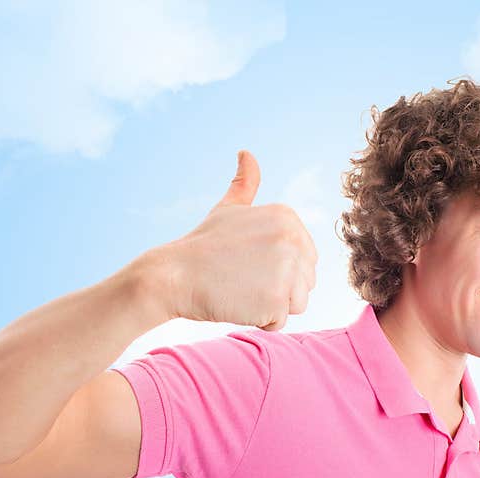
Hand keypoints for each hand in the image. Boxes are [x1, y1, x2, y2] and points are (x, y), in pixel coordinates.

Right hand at [154, 150, 318, 330]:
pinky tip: (238, 303)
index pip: (305, 259)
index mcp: (287, 217)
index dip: (276, 268)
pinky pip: (280, 321)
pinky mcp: (278, 298)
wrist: (173, 276)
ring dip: (271, 305)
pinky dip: (260, 320)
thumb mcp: (226, 210)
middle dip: (277, 288)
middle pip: (306, 282)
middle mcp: (294, 239)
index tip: (246, 262)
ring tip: (241, 290)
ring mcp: (288, 269)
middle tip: (242, 278)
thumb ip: (244, 185)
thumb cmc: (200, 246)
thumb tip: (246, 154)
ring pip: (298, 303)